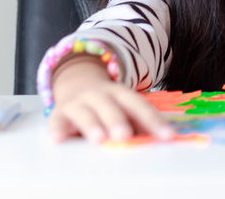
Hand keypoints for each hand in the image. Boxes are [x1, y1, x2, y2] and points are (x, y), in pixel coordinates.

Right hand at [47, 56, 174, 143]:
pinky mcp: (60, 112)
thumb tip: (162, 138)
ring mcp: (78, 102)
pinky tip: (59, 140)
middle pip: (110, 106)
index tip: (167, 135)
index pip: (139, 105)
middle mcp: (99, 95)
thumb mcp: (125, 109)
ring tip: (99, 139)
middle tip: (125, 135)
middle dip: (117, 120)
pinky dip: (58, 129)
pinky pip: (57, 120)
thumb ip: (140, 122)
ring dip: (92, 125)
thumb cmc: (108, 104)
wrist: (77, 83)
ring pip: (85, 113)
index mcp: (121, 93)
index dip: (153, 120)